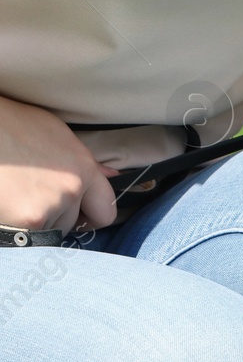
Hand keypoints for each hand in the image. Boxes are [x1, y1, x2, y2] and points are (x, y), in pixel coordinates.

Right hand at [0, 95, 117, 232]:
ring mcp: (50, 205)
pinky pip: (29, 236)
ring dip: (34, 220)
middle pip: (71, 224)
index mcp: (83, 167)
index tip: (77, 216)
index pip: (105, 211)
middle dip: (55, 217)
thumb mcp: (53, 132)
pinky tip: (6, 204)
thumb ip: (83, 160)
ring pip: (49, 230)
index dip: (90, 217)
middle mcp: (72, 188)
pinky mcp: (27, 219)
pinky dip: (17, 226)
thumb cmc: (9, 125)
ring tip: (14, 193)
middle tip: (31, 197)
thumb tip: (113, 175)